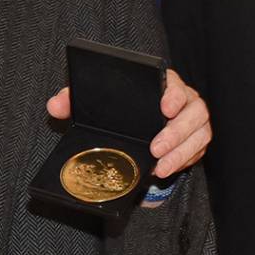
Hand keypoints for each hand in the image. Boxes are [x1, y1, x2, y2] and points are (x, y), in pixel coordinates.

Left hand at [45, 67, 210, 178]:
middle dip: (177, 132)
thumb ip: (74, 99)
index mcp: (163, 84)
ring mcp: (193, 121)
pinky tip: (166, 170)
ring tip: (160, 168)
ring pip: (200, 134)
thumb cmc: (119, 109)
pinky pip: (198, 151)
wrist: (134, 125)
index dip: (174, 94)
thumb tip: (55, 106)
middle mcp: (184, 100)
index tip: (165, 107)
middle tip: (156, 148)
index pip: (174, 83)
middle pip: (194, 111)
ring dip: (181, 152)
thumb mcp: (96, 103)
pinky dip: (184, 161)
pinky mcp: (196, 140)